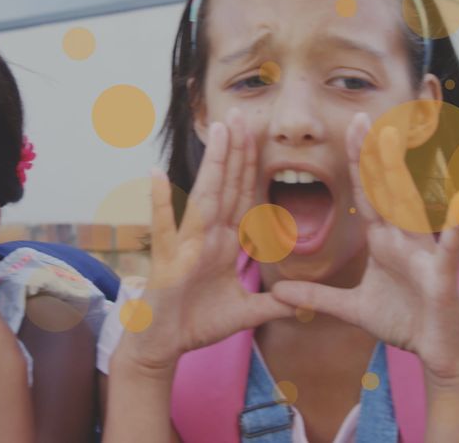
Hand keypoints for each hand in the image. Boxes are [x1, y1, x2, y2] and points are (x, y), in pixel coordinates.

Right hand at [114, 111, 292, 372]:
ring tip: (219, 131)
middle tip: (243, 113)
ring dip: (212, 164)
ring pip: (204, 197)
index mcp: (224, 242)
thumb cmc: (197, 324)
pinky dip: (159, 203)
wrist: (164, 345)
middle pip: (227, 186)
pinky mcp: (167, 261)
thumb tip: (302, 304)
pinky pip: (163, 228)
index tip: (259, 134)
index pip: (242, 196)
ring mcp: (186, 245)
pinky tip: (156, 175)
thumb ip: (272, 305)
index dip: (250, 166)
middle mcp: (206, 236)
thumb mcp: (245, 314)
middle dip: (236, 150)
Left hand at [271, 113, 458, 382]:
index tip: (348, 127)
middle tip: (362, 117)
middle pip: (385, 189)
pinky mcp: (442, 275)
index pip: (367, 193)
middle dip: (373, 155)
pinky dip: (454, 225)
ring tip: (394, 141)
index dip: (357, 163)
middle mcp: (404, 238)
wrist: (437, 350)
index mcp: (384, 239)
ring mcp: (424, 252)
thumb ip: (317, 297)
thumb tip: (278, 292)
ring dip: (401, 175)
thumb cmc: (403, 321)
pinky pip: (447, 247)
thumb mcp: (352, 309)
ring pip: (411, 207)